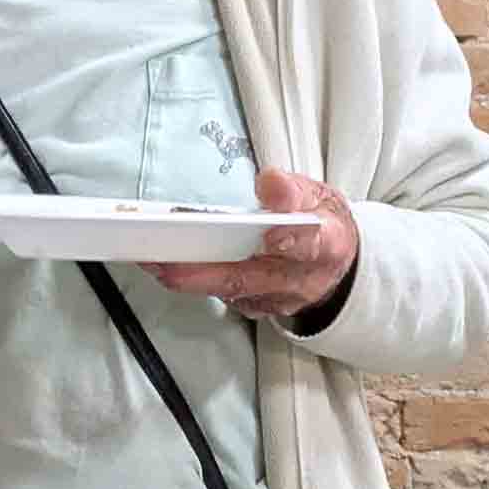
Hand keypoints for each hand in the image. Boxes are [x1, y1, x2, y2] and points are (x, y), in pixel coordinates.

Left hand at [144, 167, 359, 322]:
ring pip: (229, 289)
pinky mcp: (258, 306)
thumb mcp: (317, 196)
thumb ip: (292, 190)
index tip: (270, 233)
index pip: (309, 243)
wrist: (337, 264)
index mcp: (324, 244)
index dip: (290, 240)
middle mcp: (299, 279)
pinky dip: (194, 281)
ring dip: (187, 277)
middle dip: (203, 271)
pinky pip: (224, 296)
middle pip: (249, 277)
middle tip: (166, 262)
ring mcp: (277, 298)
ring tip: (150, 260)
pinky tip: (164, 266)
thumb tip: (271, 182)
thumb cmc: (320, 223)